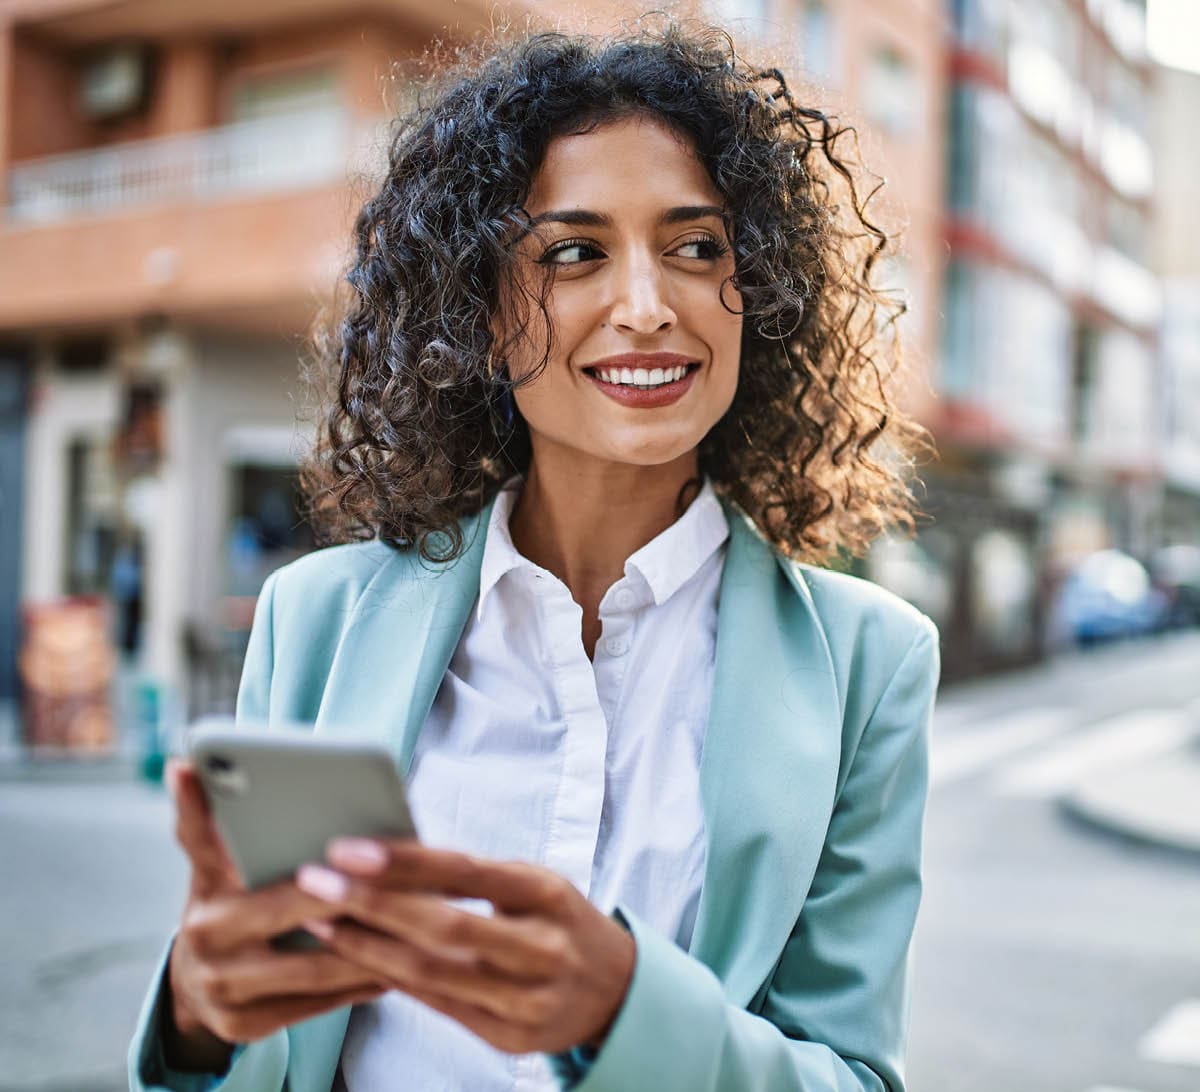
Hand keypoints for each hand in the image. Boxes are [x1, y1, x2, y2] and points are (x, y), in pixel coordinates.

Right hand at [163, 760, 388, 1069]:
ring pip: (317, 963)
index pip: (215, 841)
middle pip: (296, 904)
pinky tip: (400, 966)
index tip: (296, 805)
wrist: (195, 985)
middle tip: (408, 873)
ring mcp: (224, 986)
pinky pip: (319, 1002)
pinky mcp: (245, 1026)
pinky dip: (361, 983)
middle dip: (353, 890)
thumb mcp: (215, 861)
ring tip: (422, 921)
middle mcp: (206, 935)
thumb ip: (212, 820)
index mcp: (206, 883)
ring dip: (373, 944)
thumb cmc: (227, 903)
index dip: (240, 816)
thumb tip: (183, 764)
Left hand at [295, 838, 636, 1055]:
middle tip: (315, 881)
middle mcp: (542, 947)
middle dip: (372, 903)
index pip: (468, 873)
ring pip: (433, 974)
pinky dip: (392, 980)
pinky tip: (355, 958)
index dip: (406, 861)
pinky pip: (438, 1006)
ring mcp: (527, 999)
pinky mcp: (510, 1038)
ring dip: (367, 947)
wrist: (616, 990)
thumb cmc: (557, 920)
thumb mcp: (532, 884)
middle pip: (444, 927)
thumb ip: (471, 876)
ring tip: (320, 920)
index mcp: (548, 893)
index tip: (349, 848)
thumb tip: (389, 854)